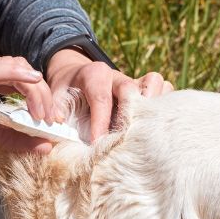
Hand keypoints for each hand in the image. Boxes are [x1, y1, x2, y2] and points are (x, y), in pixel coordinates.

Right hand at [0, 56, 54, 172]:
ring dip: (33, 89)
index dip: (40, 93)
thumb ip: (17, 139)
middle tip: (51, 119)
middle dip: (41, 92)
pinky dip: (14, 74)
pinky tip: (31, 81)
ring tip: (42, 114)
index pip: (18, 76)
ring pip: (10, 68)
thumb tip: (47, 145)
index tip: (53, 118)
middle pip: (19, 69)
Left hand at [46, 48, 173, 140]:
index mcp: (94, 74)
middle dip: (131, 114)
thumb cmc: (66, 93)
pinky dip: (164, 106)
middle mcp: (117, 76)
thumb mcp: (54, 98)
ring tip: (147, 128)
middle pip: (132, 87)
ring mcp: (135, 82)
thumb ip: (53, 112)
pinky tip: (156, 126)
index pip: (101, 98)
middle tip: (126, 137)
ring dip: (154, 105)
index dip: (100, 122)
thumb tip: (54, 131)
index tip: (97, 143)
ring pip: (155, 82)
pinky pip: (165, 90)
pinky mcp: (146, 90)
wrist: (75, 78)